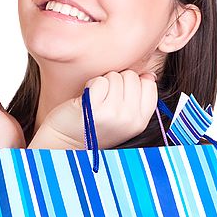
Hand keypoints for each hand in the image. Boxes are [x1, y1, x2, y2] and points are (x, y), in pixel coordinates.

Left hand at [39, 70, 157, 149]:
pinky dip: (91, 85)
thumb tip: (148, 74)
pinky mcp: (94, 108)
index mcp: (140, 121)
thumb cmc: (96, 126)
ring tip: (96, 99)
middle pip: (132, 77)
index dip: (134, 83)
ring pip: (115, 77)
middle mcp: (130, 119)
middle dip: (118, 81)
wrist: (68, 141)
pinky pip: (100, 81)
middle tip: (105, 97)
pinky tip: (87, 98)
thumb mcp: (124, 118)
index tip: (121, 94)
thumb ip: (138, 98)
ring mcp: (113, 114)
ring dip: (103, 82)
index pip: (149, 85)